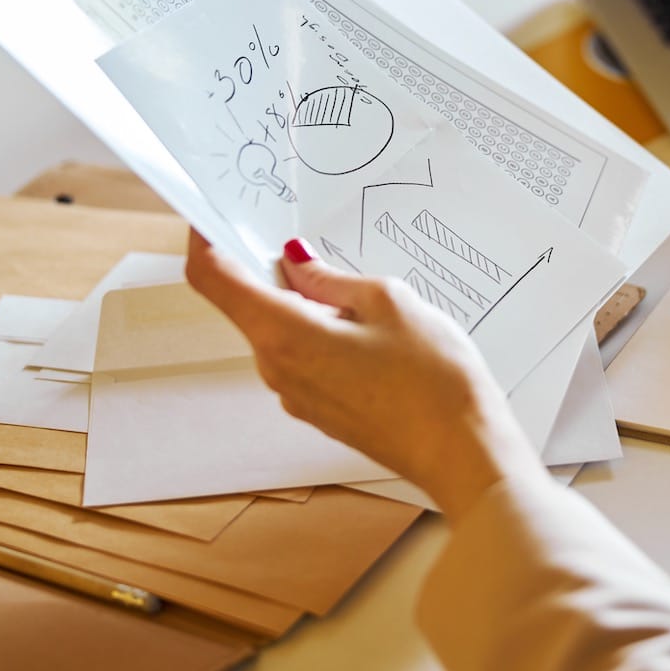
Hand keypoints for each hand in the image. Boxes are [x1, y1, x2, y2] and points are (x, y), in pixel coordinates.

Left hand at [185, 232, 543, 518]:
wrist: (464, 454)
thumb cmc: (434, 382)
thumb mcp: (388, 303)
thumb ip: (331, 280)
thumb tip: (297, 263)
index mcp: (284, 336)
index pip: (213, 280)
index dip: (205, 241)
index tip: (215, 216)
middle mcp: (277, 370)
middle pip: (248, 304)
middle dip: (272, 270)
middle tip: (311, 240)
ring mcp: (297, 396)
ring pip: (281, 331)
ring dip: (306, 304)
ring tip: (364, 294)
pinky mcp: (320, 411)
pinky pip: (304, 358)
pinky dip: (321, 333)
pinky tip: (371, 331)